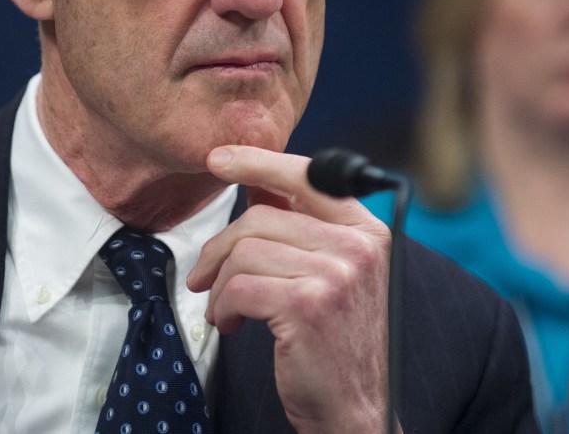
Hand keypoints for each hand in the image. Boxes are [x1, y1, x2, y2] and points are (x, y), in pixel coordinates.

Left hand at [187, 145, 393, 433]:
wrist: (355, 408)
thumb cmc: (335, 340)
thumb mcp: (330, 273)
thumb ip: (299, 225)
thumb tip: (255, 184)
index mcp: (365, 229)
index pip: (305, 176)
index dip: (256, 162)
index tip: (217, 160)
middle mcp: (357, 245)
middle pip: (260, 218)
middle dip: (219, 248)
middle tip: (203, 276)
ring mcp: (336, 274)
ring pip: (244, 252)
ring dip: (220, 284)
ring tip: (224, 307)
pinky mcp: (308, 305)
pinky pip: (239, 287)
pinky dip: (223, 307)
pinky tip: (230, 324)